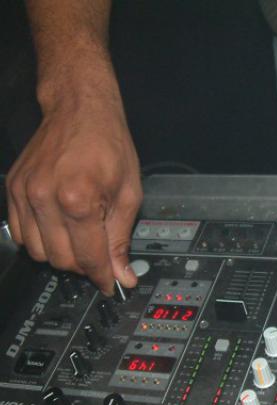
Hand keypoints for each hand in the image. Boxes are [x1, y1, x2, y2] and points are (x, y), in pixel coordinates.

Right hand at [6, 90, 141, 294]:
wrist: (79, 110)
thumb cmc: (108, 145)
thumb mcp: (128, 195)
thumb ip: (121, 239)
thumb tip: (122, 274)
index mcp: (78, 199)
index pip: (89, 258)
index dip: (103, 277)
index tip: (111, 285)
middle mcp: (45, 198)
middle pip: (62, 260)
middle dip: (84, 266)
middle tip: (100, 256)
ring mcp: (24, 193)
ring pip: (39, 252)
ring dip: (62, 255)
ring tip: (80, 239)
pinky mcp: (12, 189)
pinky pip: (20, 234)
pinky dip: (40, 241)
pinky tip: (58, 229)